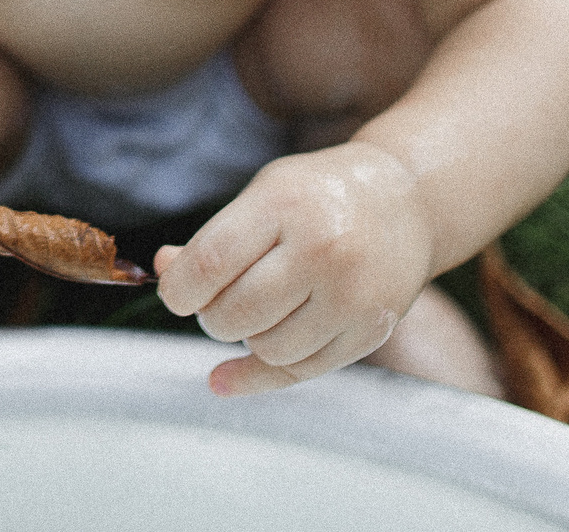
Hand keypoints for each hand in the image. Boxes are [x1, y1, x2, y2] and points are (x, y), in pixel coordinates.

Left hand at [154, 142, 432, 394]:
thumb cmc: (317, 197)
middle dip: (210, 317)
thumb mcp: (263, 196)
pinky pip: (302, 371)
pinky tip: (232, 371)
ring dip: (245, 339)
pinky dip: (263, 371)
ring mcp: (352, 294)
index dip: (178, 290)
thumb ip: (213, 239)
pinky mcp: (371, 329)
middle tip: (217, 301)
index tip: (175, 293)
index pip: (209, 264)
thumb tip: (163, 272)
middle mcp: (322, 250)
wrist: (405, 203)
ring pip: (266, 349)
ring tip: (254, 311)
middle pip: (234, 314)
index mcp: (284, 206)